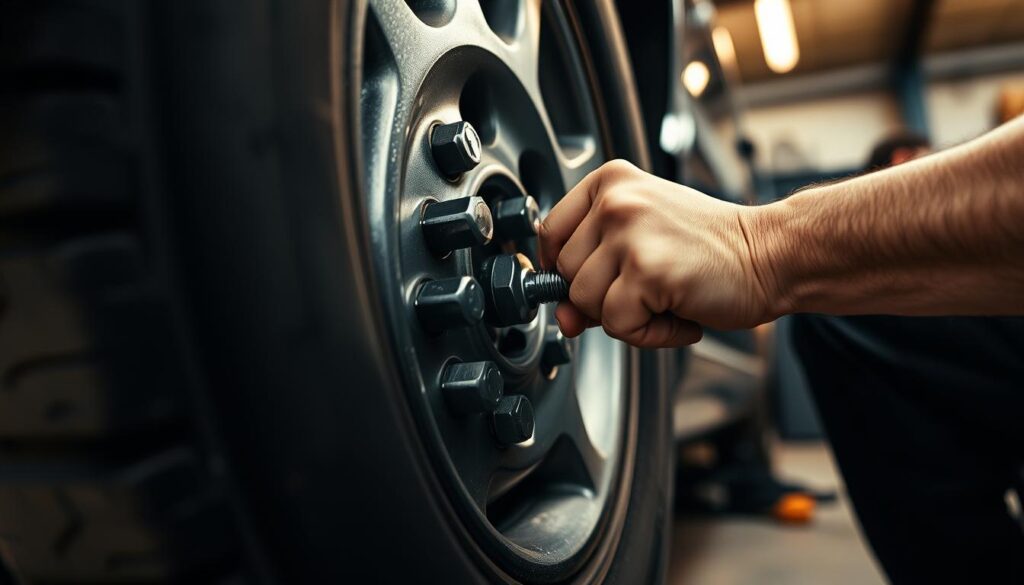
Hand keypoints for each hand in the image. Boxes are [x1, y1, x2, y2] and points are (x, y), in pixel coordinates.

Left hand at [538, 160, 777, 346]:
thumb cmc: (711, 250)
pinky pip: (618, 325)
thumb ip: (594, 272)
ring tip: (666, 300)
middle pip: (564, 273)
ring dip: (626, 318)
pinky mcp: (646, 270)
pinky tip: (681, 316)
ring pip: (585, 303)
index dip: (563, 269)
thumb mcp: (641, 246)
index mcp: (610, 182)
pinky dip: (650, 335)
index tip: (594, 279)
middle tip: (647, 291)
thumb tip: (562, 317)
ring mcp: (630, 233)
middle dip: (600, 298)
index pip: (550, 234)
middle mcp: (616, 200)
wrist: (773, 255)